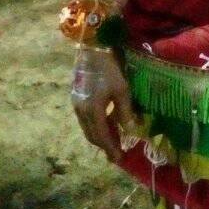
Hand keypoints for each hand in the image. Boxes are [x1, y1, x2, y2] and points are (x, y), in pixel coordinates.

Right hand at [70, 48, 136, 162]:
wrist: (92, 49)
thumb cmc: (109, 68)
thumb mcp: (122, 90)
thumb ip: (125, 112)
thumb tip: (131, 131)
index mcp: (93, 111)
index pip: (102, 136)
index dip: (110, 149)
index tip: (119, 159)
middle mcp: (81, 111)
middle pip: (92, 135)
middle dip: (104, 146)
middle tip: (116, 154)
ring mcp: (77, 104)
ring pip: (88, 128)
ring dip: (100, 136)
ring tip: (113, 140)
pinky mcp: (76, 98)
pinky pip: (86, 119)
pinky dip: (96, 126)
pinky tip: (106, 123)